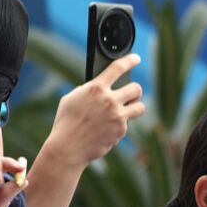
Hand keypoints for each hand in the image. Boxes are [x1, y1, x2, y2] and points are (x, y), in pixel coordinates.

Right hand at [43, 54, 145, 168]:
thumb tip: (103, 86)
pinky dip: (120, 125)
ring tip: (126, 110)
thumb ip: (90, 90)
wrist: (68, 147)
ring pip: (140, 106)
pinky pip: (127, 123)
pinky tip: (107, 128)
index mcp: (95, 88)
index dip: (130, 60)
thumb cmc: (67, 121)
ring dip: (135, 107)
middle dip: (134, 91)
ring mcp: (117, 115)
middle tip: (130, 94)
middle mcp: (109, 100)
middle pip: (136, 88)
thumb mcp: (72, 98)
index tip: (136, 58)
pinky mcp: (121, 129)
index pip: (117, 68)